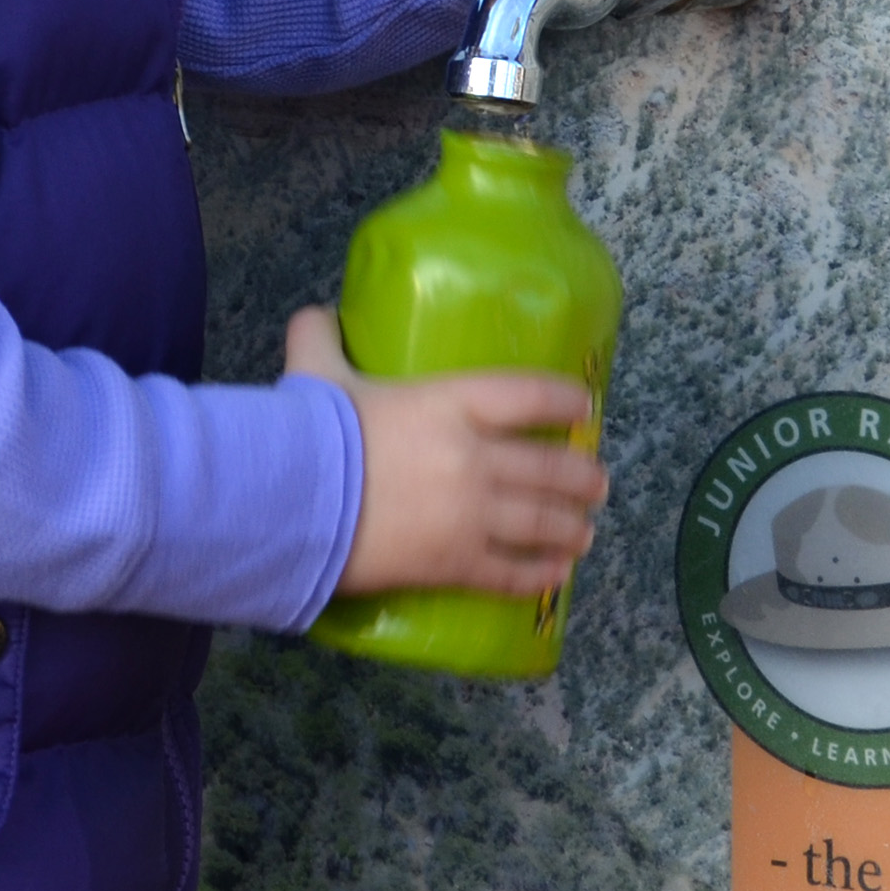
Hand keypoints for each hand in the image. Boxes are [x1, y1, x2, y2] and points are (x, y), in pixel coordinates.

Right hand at [284, 307, 608, 599]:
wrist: (292, 503)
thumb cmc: (311, 433)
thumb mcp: (316, 373)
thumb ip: (319, 339)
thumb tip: (315, 314)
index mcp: (449, 403)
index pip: (528, 395)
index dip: (564, 400)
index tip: (584, 407)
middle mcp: (474, 457)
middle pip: (549, 467)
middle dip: (582, 478)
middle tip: (598, 483)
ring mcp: (470, 515)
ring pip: (541, 522)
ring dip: (572, 528)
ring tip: (586, 533)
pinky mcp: (454, 564)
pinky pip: (511, 573)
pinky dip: (539, 575)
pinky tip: (555, 576)